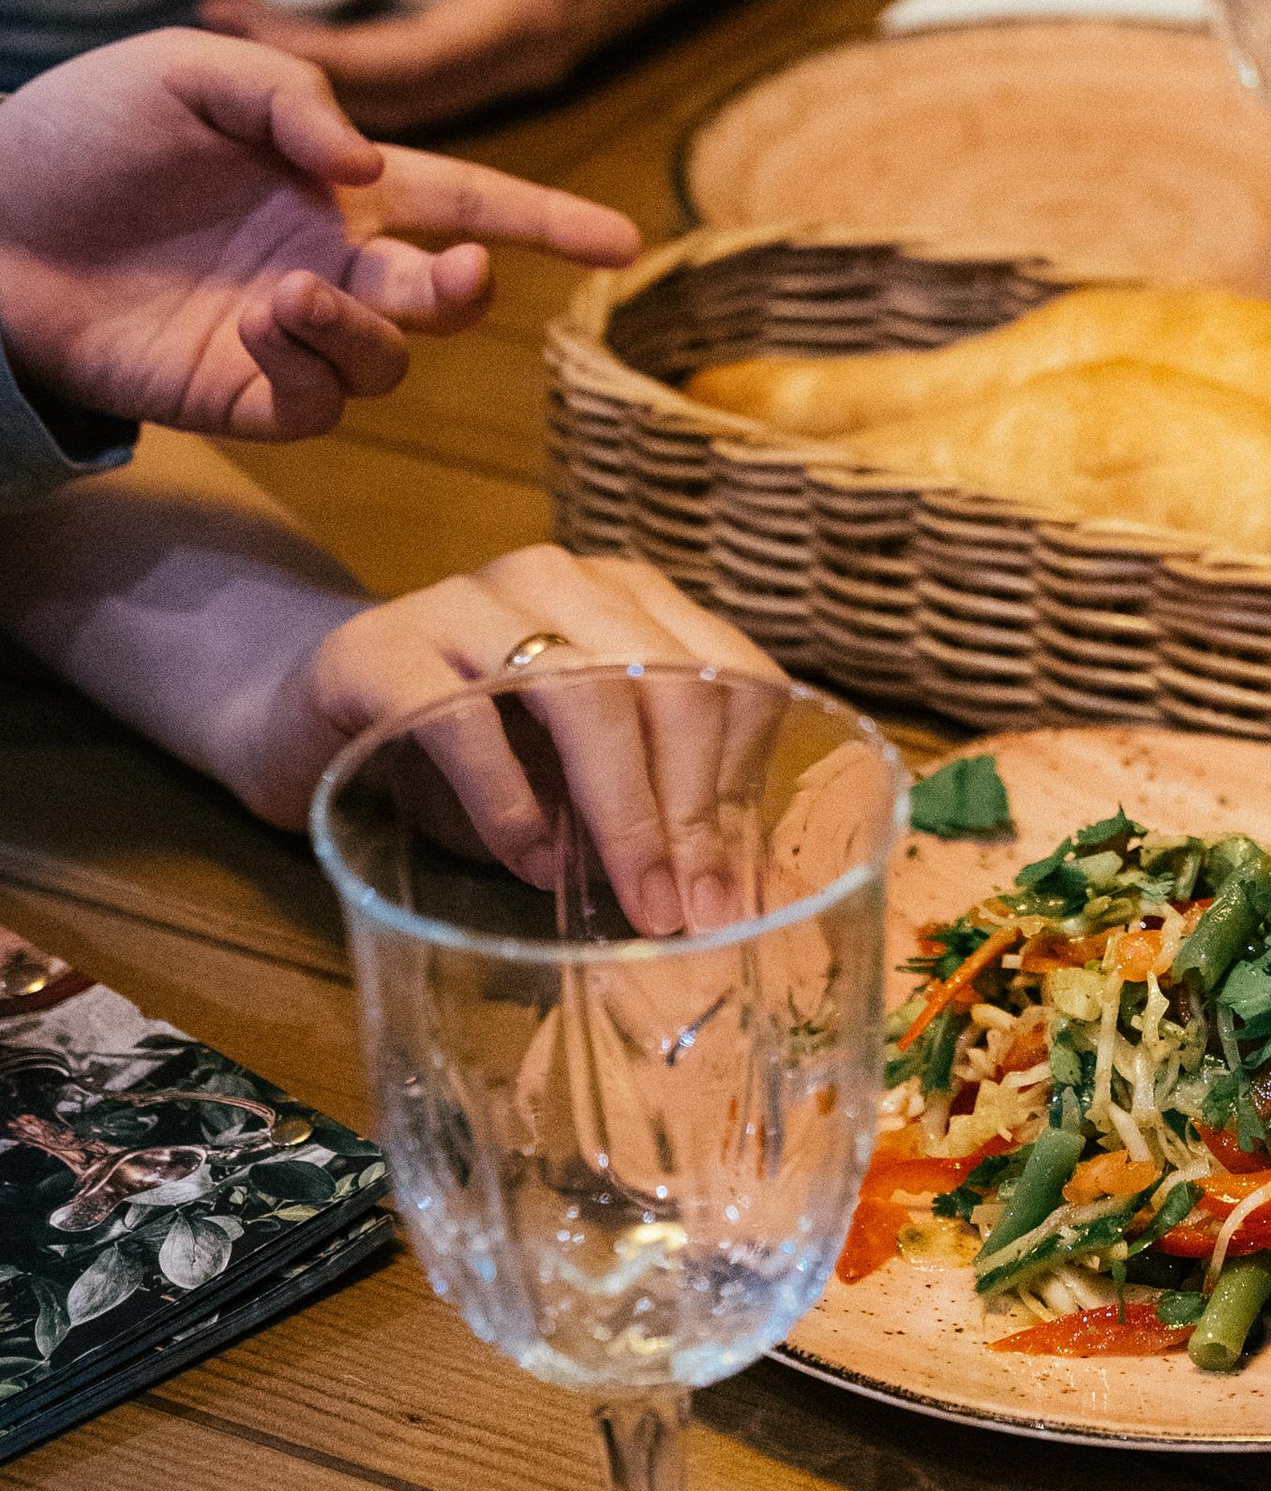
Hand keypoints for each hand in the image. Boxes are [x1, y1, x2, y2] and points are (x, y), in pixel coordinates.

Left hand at [0, 32, 638, 439]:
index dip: (545, 222)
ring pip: (390, 361)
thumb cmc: (82, 129)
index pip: (468, 203)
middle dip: (464, 290)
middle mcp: (331, 262)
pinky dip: (306, 367)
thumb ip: (288, 96)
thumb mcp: (185, 71)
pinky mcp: (242, 394)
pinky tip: (254, 325)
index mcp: (337, 185)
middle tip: (449, 277)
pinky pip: (317, 404)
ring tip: (283, 295)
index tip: (622, 241)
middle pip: (446, 297)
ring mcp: (290, 334)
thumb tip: (366, 169)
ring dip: (363, 331)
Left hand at [203, 0, 748, 132]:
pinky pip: (439, 90)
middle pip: (394, 99)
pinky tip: (321, 53)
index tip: (227, 20)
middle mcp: (525, 61)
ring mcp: (530, 70)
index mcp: (522, 13)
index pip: (392, 58)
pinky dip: (375, 78)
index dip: (306, 51)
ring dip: (333, 85)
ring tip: (250, 47)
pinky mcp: (528, 62)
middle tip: (208, 40)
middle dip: (301, 78)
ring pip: (416, 105)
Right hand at [250, 545, 791, 935]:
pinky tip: (527, 862)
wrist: (308, 717)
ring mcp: (469, 602)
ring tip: (633, 899)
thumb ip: (653, 806)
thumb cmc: (471, 754)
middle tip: (689, 909)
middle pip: (674, 682)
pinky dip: (510, 804)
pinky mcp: (383, 648)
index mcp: (631, 601)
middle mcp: (561, 581)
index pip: (735, 677)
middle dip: (693, 810)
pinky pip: (467, 723)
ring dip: (623, 812)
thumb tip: (730, 894)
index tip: (727, 885)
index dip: (743, 786)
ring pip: (587, 692)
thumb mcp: (577, 776)